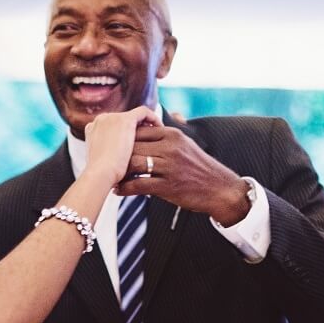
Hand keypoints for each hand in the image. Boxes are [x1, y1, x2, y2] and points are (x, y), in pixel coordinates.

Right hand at [84, 106, 158, 186]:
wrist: (100, 175)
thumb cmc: (101, 176)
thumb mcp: (103, 163)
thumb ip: (109, 156)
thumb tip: (118, 164)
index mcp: (93, 129)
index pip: (112, 126)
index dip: (124, 133)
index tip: (134, 142)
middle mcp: (102, 119)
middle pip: (122, 119)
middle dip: (135, 128)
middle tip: (148, 138)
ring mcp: (112, 117)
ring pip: (133, 115)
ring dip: (145, 123)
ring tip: (156, 133)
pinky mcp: (125, 119)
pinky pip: (143, 112)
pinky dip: (152, 118)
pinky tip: (160, 127)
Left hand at [116, 124, 251, 223]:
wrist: (219, 188)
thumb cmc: (198, 168)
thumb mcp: (184, 145)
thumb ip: (164, 138)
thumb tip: (144, 131)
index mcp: (172, 134)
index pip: (139, 131)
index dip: (123, 140)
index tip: (111, 148)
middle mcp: (170, 147)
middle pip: (133, 146)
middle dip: (117, 155)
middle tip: (104, 163)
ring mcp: (169, 166)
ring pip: (134, 164)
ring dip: (118, 171)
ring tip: (108, 176)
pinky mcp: (168, 186)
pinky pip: (139, 185)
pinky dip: (125, 188)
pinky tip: (118, 191)